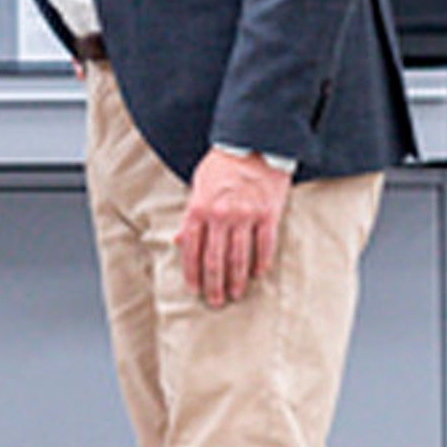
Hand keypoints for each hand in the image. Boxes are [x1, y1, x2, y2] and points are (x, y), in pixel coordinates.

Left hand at [177, 148, 292, 308]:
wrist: (254, 145)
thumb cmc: (222, 166)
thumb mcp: (197, 186)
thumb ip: (189, 216)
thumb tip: (178, 241)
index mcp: (199, 208)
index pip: (192, 250)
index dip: (193, 273)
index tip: (194, 289)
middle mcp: (221, 215)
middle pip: (215, 260)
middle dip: (213, 284)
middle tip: (215, 301)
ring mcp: (246, 215)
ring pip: (239, 258)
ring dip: (236, 280)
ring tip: (234, 294)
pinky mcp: (268, 214)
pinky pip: (265, 245)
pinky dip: (260, 262)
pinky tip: (257, 275)